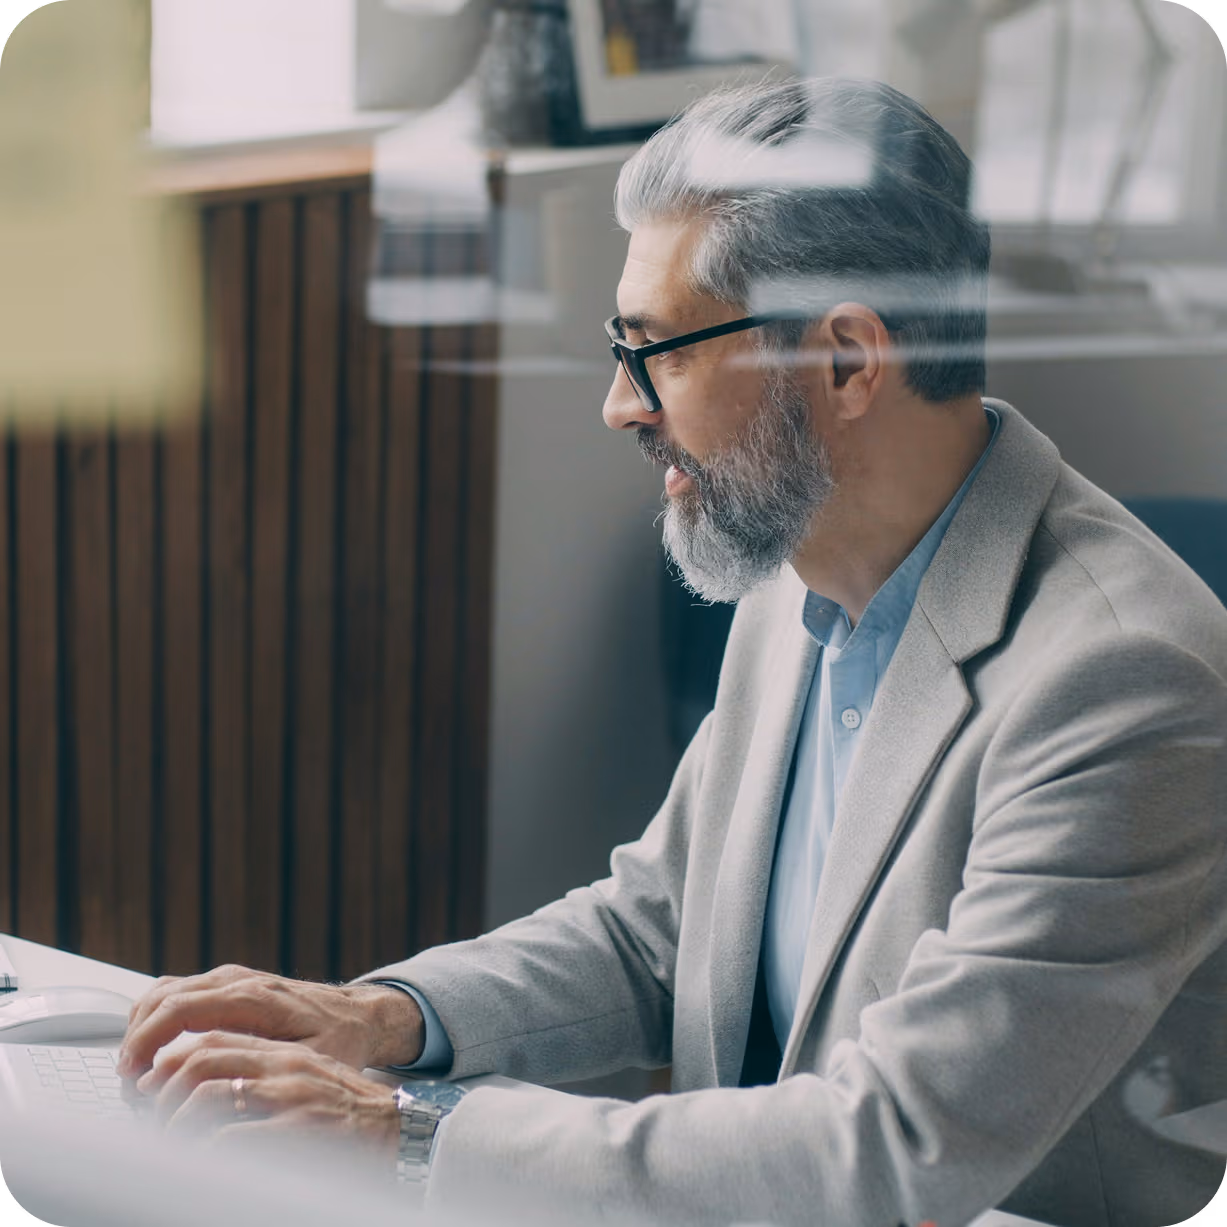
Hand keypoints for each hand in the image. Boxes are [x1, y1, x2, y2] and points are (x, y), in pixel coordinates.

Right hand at [118, 964, 423, 1079]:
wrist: (359, 1014)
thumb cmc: (338, 1040)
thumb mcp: (308, 1062)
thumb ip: (261, 1069)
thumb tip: (210, 1086)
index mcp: (256, 998)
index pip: (182, 1007)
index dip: (147, 1039)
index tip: (131, 1072)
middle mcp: (240, 980)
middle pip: (166, 995)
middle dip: (136, 1036)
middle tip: (128, 1078)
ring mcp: (233, 978)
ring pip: (168, 989)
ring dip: (143, 1024)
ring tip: (137, 1067)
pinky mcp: (230, 984)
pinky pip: (180, 991)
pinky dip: (158, 1015)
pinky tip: (156, 1048)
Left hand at [134, 1031, 399, 1159]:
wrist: (402, 1130)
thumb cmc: (350, 1112)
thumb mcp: (307, 1081)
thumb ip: (265, 1076)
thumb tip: (204, 1088)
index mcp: (285, 1051)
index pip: (216, 1034)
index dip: (172, 1055)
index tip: (147, 1080)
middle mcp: (286, 1065)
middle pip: (205, 1055)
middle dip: (163, 1086)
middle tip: (148, 1113)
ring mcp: (292, 1094)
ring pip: (209, 1090)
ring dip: (176, 1118)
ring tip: (167, 1139)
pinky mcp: (298, 1126)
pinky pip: (229, 1133)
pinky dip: (202, 1148)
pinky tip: (197, 1158)